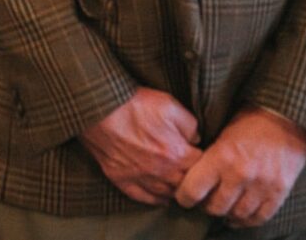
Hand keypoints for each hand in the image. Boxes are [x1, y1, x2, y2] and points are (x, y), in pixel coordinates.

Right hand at [78, 87, 201, 204]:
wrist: (100, 108)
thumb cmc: (135, 105)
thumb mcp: (170, 105)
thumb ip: (191, 125)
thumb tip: (196, 139)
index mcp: (176, 154)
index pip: (201, 167)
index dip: (205, 162)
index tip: (203, 158)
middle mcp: (161, 172)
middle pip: (185, 185)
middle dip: (192, 179)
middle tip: (194, 174)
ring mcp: (140, 178)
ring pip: (166, 195)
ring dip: (175, 191)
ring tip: (180, 187)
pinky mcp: (122, 179)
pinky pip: (143, 198)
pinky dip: (155, 200)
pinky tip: (161, 197)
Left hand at [174, 107, 305, 228]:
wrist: (285, 116)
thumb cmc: (249, 120)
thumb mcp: (221, 132)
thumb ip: (209, 157)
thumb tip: (191, 175)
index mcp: (221, 156)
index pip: (193, 190)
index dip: (184, 197)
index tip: (184, 197)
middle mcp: (240, 174)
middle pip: (215, 208)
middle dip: (206, 207)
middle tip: (205, 202)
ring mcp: (261, 185)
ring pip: (237, 215)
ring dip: (227, 214)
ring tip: (223, 208)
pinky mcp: (279, 191)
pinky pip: (260, 217)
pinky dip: (248, 220)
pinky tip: (240, 215)